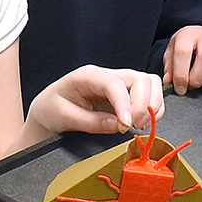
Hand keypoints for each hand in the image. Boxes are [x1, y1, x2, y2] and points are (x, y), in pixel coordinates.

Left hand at [28, 66, 162, 136]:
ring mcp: (119, 83)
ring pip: (150, 83)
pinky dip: (153, 109)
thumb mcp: (64, 117)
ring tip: (139, 124)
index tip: (126, 125)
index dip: (125, 104)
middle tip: (133, 125)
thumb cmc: (52, 109)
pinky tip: (141, 122)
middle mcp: (107, 75)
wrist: (48, 110)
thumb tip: (118, 125)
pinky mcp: (126, 93)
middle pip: (140, 79)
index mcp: (88, 76)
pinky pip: (150, 94)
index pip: (115, 84)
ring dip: (152, 106)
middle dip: (143, 104)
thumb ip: (91, 122)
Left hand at [163, 25, 201, 94]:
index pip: (183, 52)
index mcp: (187, 34)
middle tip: (191, 87)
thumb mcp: (172, 53)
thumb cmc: (186, 46)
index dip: (181, 74)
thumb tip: (168, 82)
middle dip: (197, 79)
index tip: (180, 89)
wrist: (199, 36)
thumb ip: (170, 68)